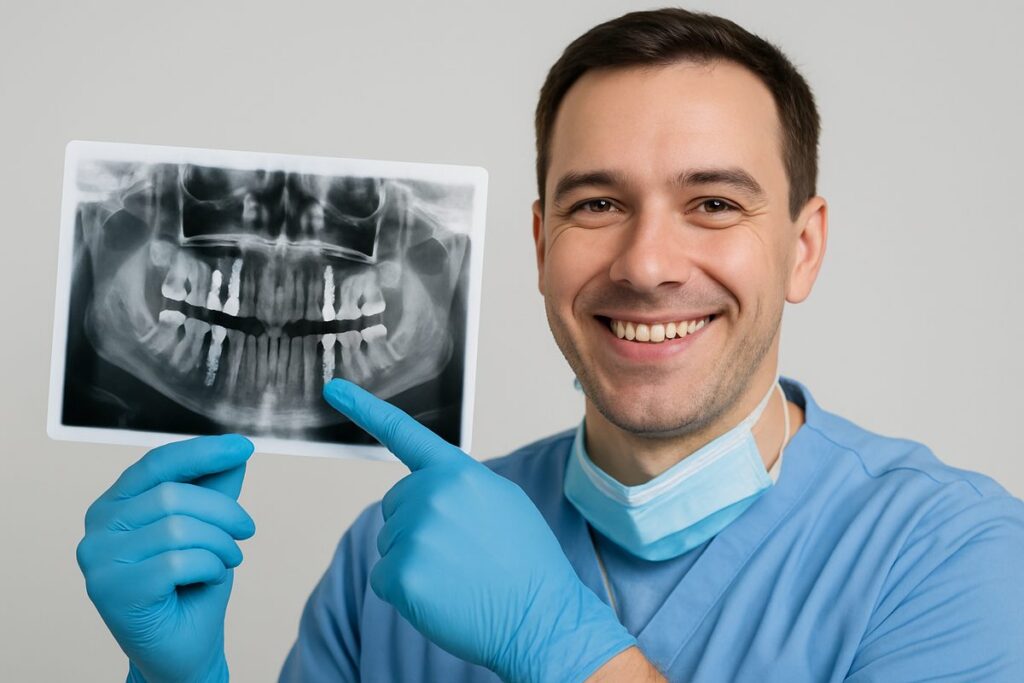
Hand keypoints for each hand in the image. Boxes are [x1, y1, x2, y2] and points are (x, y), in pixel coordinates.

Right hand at [75, 435, 255, 682]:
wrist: (182, 648)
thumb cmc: (191, 585)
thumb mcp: (207, 528)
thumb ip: (214, 489)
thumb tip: (235, 450)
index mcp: (114, 505)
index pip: (157, 463)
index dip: (202, 452)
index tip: (243, 446)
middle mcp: (97, 529)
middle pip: (172, 495)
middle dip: (223, 511)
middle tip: (245, 531)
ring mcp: (98, 561)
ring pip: (178, 529)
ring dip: (219, 544)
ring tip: (227, 559)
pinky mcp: (111, 591)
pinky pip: (178, 562)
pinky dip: (209, 567)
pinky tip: (210, 578)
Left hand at [323, 379, 635, 682]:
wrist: (539, 617)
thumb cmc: (525, 564)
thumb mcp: (502, 502)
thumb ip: (460, 486)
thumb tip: (428, 488)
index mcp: (458, 473)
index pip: (404, 435)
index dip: (364, 409)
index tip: (333, 389)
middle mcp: (431, 494)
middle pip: (395, 505)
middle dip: (416, 527)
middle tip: (461, 554)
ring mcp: (413, 533)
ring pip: (390, 543)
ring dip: (414, 562)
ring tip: (459, 577)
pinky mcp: (400, 573)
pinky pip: (384, 577)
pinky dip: (405, 592)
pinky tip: (442, 597)